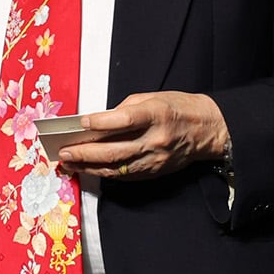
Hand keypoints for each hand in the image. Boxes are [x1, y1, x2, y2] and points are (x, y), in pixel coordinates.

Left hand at [59, 91, 230, 179]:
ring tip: (68, 164)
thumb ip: (123, 110)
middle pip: (116, 150)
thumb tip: (96, 123)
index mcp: (157, 115)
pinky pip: (126, 175)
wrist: (209, 129)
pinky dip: (105, 173)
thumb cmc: (178, 108)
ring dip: (89, 167)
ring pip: (117, 168)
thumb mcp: (151, 98)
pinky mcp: (156, 171)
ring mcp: (156, 159)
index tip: (80, 123)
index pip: (124, 121)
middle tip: (63, 152)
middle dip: (85, 153)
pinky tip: (88, 169)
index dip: (100, 123)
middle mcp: (156, 139)